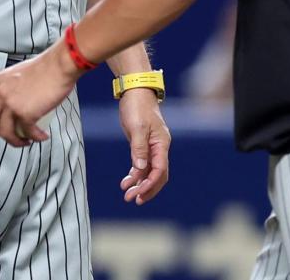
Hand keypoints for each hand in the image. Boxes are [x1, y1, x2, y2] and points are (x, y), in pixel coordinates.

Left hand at [0, 43, 79, 146]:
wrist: (60, 64)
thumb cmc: (49, 65)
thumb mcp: (22, 72)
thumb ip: (15, 85)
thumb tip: (21, 98)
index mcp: (0, 81)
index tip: (4, 121)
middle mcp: (2, 93)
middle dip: (0, 132)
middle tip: (12, 135)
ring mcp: (12, 104)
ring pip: (5, 132)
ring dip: (15, 141)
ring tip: (26, 141)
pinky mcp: (26, 114)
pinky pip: (28, 132)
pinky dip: (36, 137)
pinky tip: (43, 136)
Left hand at [117, 88, 170, 204]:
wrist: (135, 90)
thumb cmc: (137, 106)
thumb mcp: (137, 127)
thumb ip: (138, 149)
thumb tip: (140, 169)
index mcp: (162, 143)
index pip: (160, 170)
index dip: (150, 184)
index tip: (138, 194)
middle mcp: (160, 147)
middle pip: (158, 175)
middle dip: (146, 189)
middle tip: (132, 200)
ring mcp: (152, 146)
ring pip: (150, 171)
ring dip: (140, 183)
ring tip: (127, 194)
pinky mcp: (144, 144)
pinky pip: (143, 164)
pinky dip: (136, 174)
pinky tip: (127, 181)